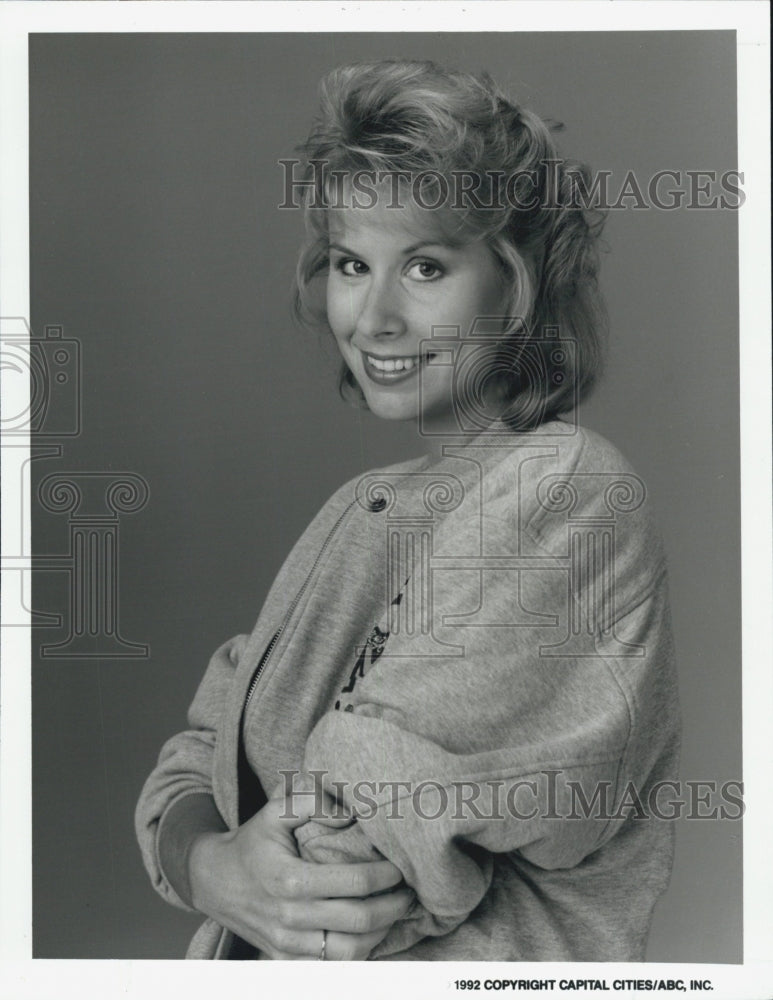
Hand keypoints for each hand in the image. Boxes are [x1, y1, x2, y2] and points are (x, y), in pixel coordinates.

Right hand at [188, 783, 413, 959]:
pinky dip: (359, 951)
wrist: (213, 880)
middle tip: (410, 891)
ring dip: (382, 933)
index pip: (354, 883)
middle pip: (359, 921)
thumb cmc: (252, 843)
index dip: (386, 876)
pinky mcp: (286, 958)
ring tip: (396, 912)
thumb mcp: (275, 810)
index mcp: (290, 880)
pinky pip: (333, 965)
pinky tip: (372, 930)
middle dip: (394, 906)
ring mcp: (287, 944)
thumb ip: (312, 802)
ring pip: (351, 952)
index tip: (400, 867)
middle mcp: (289, 918)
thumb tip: (348, 813)